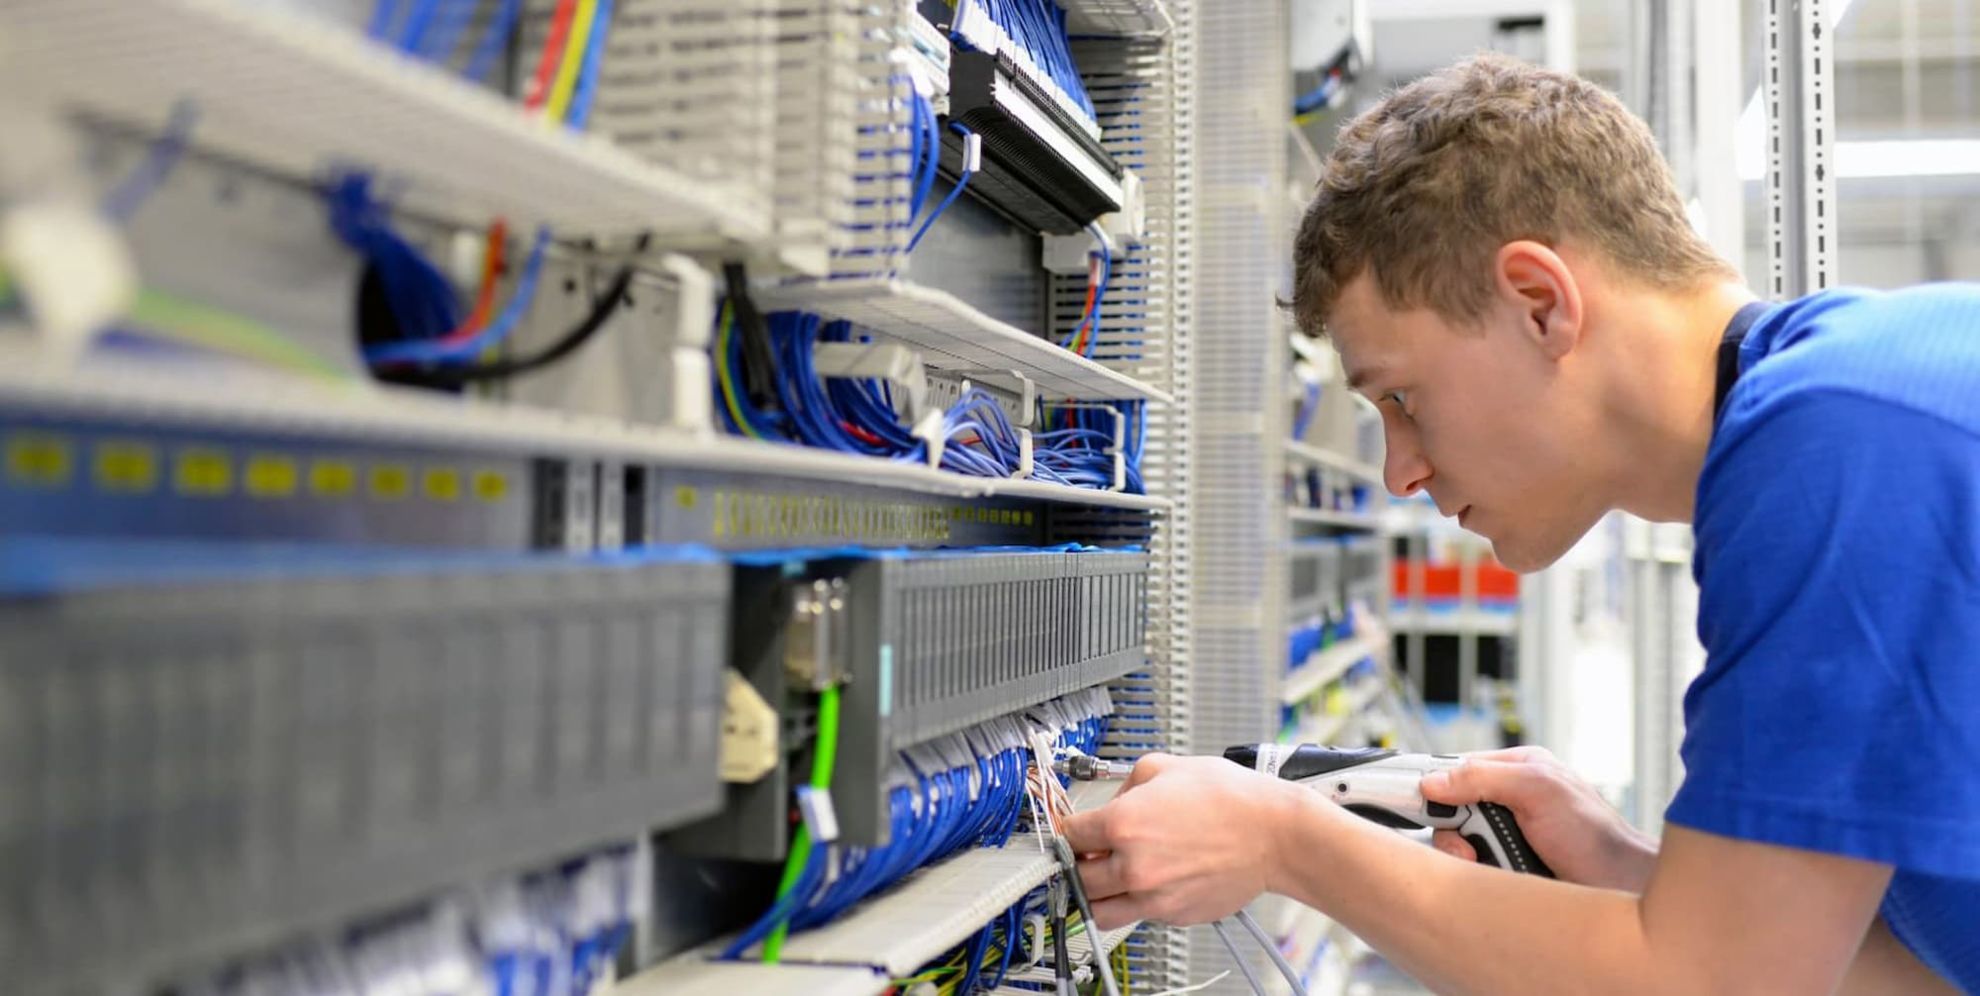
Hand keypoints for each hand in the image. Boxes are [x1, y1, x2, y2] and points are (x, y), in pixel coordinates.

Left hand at [1061, 753, 1302, 928]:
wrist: (1274, 835)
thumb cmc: (1231, 799)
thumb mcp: (1166, 766)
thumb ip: (1127, 784)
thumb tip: (1114, 802)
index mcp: (1123, 824)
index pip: (1069, 836)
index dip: (1069, 830)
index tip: (1074, 831)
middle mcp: (1133, 866)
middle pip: (1076, 878)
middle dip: (1078, 863)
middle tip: (1090, 854)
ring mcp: (1153, 896)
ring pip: (1098, 909)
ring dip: (1097, 893)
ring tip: (1109, 877)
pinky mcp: (1173, 915)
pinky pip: (1137, 915)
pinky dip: (1135, 901)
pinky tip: (1152, 879)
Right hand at [1419, 746, 1656, 891]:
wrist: (1624, 890)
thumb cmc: (1596, 836)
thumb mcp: (1538, 790)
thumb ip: (1483, 777)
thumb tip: (1433, 781)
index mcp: (1517, 768)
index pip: (1455, 768)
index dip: (1433, 785)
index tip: (1410, 800)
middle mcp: (1509, 799)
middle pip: (1450, 810)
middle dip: (1457, 832)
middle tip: (1473, 845)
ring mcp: (1507, 835)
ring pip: (1458, 845)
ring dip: (1472, 857)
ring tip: (1502, 863)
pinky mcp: (1506, 867)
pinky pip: (1472, 871)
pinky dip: (1482, 875)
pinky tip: (1504, 877)